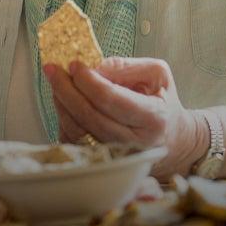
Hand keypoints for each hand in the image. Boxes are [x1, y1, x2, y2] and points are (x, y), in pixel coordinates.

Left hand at [42, 57, 198, 178]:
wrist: (172, 139)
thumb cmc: (162, 102)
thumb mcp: (156, 75)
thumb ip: (125, 67)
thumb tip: (92, 65)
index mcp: (153, 117)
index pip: (111, 99)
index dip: (88, 81)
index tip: (73, 64)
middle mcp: (135, 142)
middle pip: (90, 116)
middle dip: (67, 89)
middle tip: (53, 69)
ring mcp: (117, 156)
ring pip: (78, 131)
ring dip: (61, 104)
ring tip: (56, 81)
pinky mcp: (103, 161)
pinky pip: (73, 141)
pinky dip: (63, 120)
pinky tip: (63, 102)